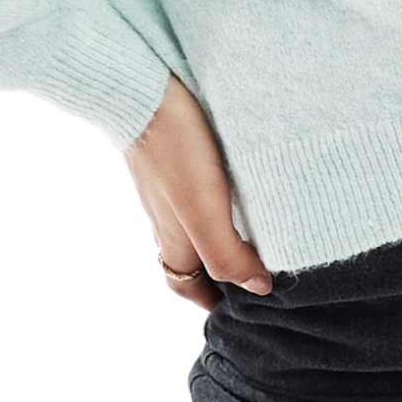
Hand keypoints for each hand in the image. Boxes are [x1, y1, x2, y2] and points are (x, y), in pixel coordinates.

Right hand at [122, 72, 273, 307]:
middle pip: (191, 261)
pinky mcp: (174, 156)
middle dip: (218, 275)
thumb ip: (228, 254)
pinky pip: (195, 192)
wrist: (142, 90)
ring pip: (193, 226)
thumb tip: (259, 288)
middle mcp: (167, 219)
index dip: (213, 304)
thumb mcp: (204, 212)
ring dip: (221, 237)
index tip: (242, 311)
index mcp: (174, 241)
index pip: (189, 288)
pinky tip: (239, 185)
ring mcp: (168, 187)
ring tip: (257, 233)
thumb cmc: (175, 153)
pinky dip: (217, 203)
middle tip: (255, 275)